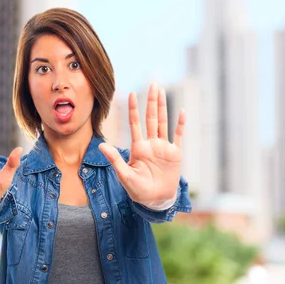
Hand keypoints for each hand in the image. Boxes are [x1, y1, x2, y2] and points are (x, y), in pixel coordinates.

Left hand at [99, 83, 184, 203]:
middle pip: (151, 118)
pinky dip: (180, 125)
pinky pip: (178, 136)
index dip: (134, 109)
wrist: (156, 200)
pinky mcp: (175, 154)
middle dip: (151, 101)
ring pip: (163, 123)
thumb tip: (102, 145)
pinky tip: (182, 112)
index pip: (135, 124)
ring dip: (163, 107)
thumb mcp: (125, 176)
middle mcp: (151, 144)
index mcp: (138, 148)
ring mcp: (163, 148)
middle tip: (153, 83)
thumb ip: (115, 160)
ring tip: (162, 92)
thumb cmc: (138, 190)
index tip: (131, 94)